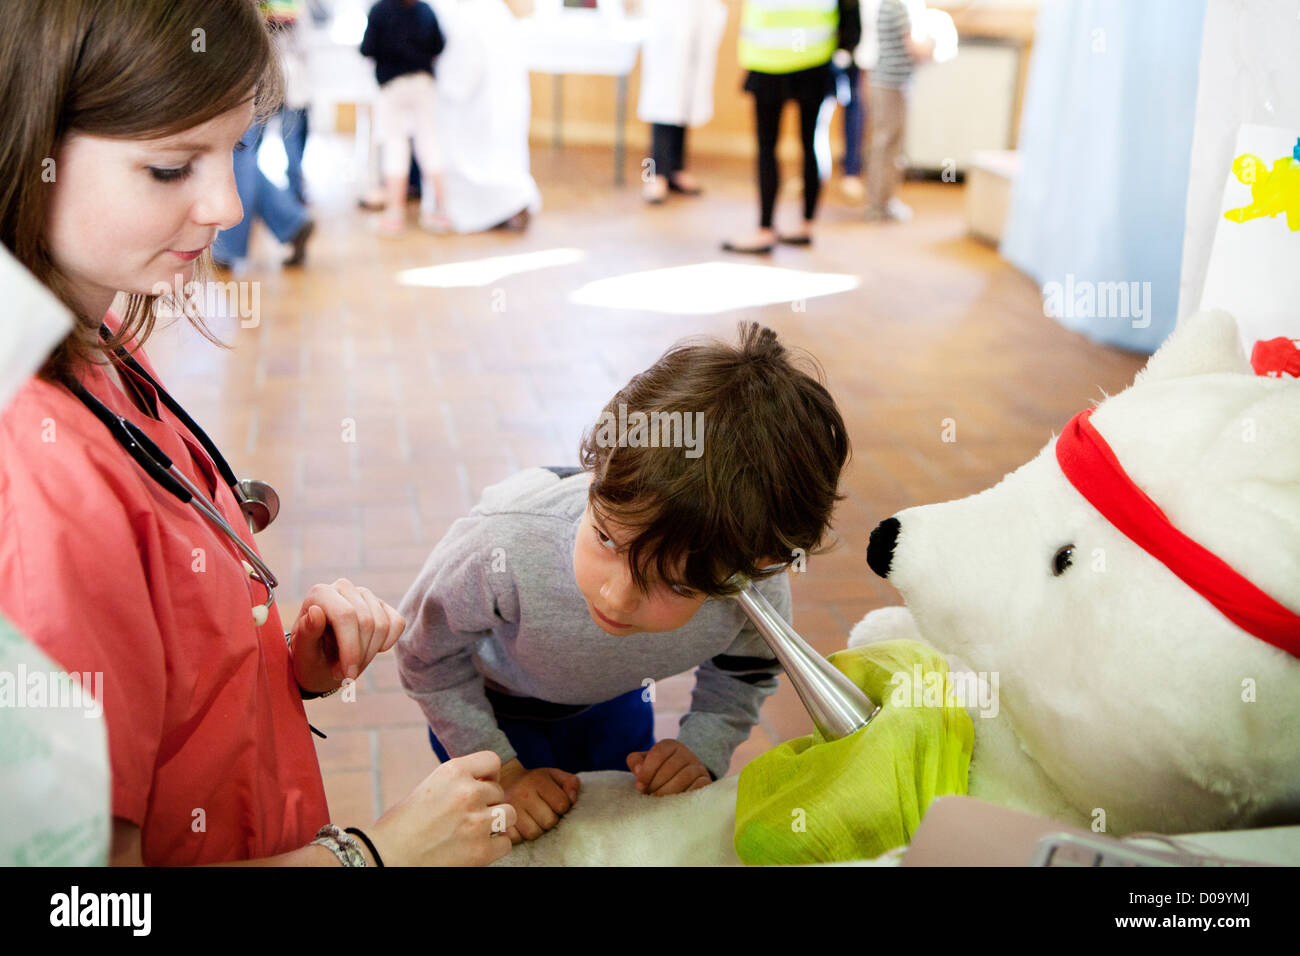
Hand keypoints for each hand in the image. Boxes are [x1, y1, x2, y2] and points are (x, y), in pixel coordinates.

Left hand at [290, 578, 403, 693]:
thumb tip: (316, 612)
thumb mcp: (302, 652)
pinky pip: (397, 623)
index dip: (351, 648)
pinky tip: (368, 651)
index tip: (347, 674)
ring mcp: (364, 594)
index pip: (346, 615)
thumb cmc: (307, 657)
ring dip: (370, 653)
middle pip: (367, 622)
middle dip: (359, 655)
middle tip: (345, 675)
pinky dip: (386, 644)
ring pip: (383, 625)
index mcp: (320, 593)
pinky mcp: (382, 605)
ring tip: (351, 666)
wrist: (319, 662)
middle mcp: (343, 587)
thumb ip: (306, 633)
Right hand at [370, 751, 516, 865]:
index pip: (492, 761)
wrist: (385, 857)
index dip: (489, 775)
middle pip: (499, 792)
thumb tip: (486, 784)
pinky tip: (476, 847)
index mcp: (452, 771)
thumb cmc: (401, 825)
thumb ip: (458, 783)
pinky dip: (495, 846)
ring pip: (509, 815)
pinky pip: (505, 843)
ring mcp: (477, 822)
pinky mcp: (481, 850)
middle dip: (488, 803)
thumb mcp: (430, 788)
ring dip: (497, 823)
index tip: (482, 786)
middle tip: (468, 816)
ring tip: (477, 830)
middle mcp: (468, 792)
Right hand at [499, 758, 579, 843]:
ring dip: (537, 829)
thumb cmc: (533, 781)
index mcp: (537, 780)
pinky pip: (517, 839)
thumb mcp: (553, 775)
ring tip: (534, 820)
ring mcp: (508, 809)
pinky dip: (521, 836)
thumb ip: (570, 783)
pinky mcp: (499, 821)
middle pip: (549, 821)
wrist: (503, 780)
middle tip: (545, 813)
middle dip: (551, 820)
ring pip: (533, 833)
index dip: (563, 807)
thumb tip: (572, 799)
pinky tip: (521, 825)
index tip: (556, 804)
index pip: (562, 804)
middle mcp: (522, 793)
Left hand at [627, 740, 711, 795]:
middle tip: (649, 796)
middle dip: (657, 784)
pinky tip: (674, 804)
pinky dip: (685, 796)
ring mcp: (698, 767)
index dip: (647, 771)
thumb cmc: (658, 772)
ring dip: (669, 792)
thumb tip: (638, 770)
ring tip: (659, 803)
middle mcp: (686, 753)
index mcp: (670, 746)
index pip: (658, 754)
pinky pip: (698, 787)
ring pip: (685, 777)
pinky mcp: (706, 781)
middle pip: (671, 767)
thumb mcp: (646, 763)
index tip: (639, 786)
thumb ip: (636, 761)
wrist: (683, 779)